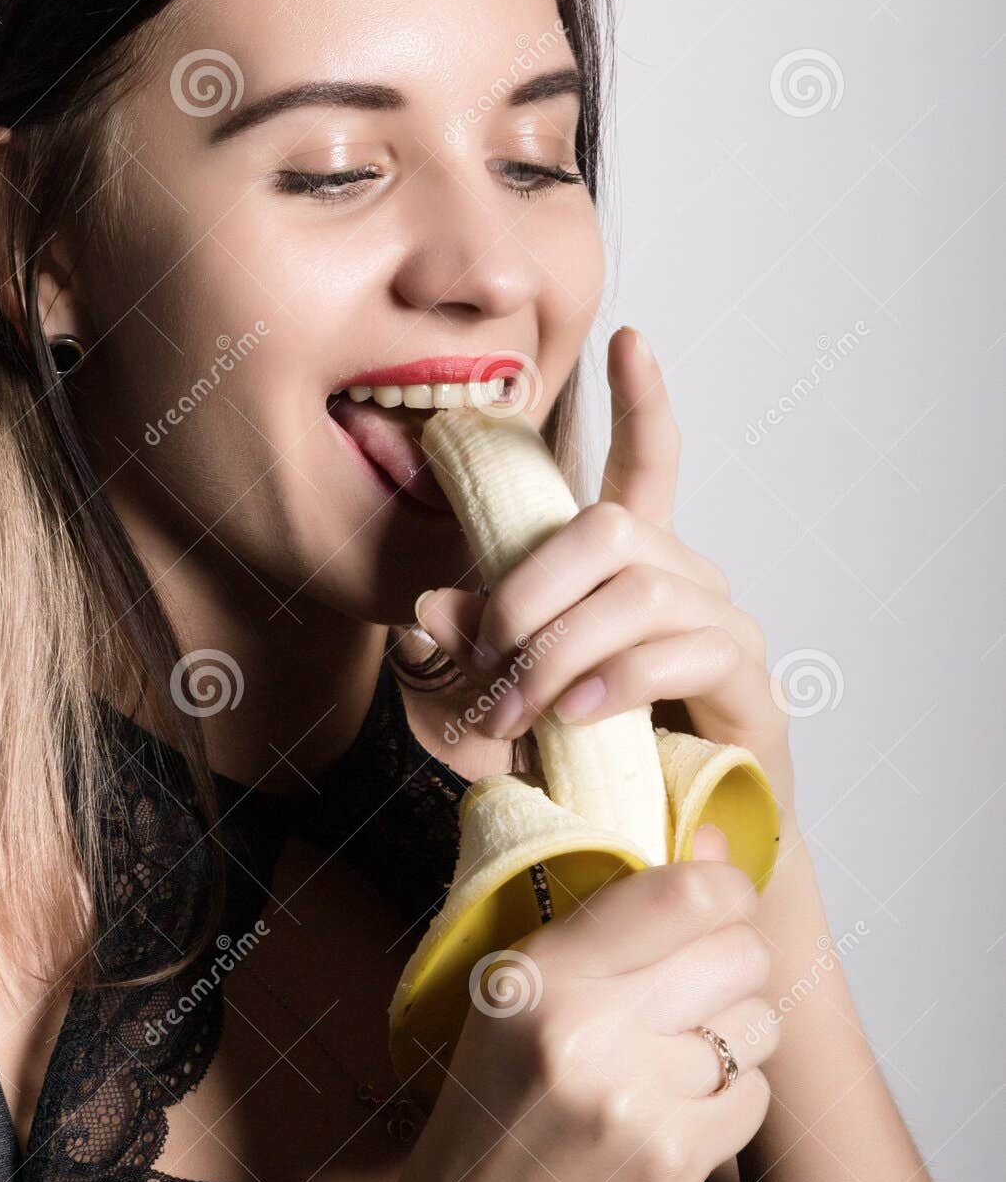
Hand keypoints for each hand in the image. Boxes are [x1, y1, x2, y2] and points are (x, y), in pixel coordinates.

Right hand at [337, 843, 774, 1181]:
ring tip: (678, 1060)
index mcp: (536, 973)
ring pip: (757, 1026)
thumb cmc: (493, 1111)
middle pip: (739, 953)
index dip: (725, 886)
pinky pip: (755, 1097)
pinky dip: (730, 1102)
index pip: (679, 893)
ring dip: (735, 1038)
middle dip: (734, 965)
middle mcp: (584, 1028)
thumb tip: (717, 851)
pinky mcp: (671, 1164)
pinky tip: (676, 1114)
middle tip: (696, 991)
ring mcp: (633, 1101)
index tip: (722, 898)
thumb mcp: (517, 1000)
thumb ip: (612, 927)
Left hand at [415, 326, 795, 817]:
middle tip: (483, 655)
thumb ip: (464, 652)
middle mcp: (682, 577)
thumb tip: (434, 603)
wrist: (661, 844)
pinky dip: (616, 680)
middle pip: (611, 529)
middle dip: (529, 588)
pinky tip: (578, 714)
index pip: (645, 462)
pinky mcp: (747, 682)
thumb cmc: (583, 762)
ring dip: (559, 650)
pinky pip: (682, 651)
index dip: (641, 401)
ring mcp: (720, 625)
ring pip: (637, 592)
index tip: (627, 337)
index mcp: (629, 566)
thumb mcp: (498, 704)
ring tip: (517, 708)